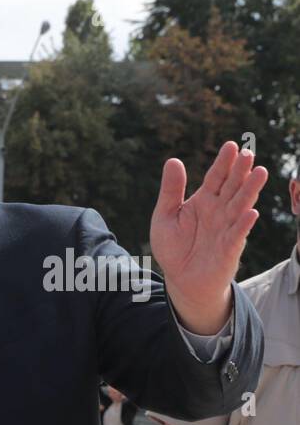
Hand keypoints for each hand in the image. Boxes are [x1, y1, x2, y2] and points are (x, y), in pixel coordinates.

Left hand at [151, 141, 268, 334]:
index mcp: (204, 200)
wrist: (180, 279)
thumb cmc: (174, 247)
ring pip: (241, 205)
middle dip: (240, 171)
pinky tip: (251, 212)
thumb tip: (173, 161)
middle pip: (232, 186)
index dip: (223, 162)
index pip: (216, 177)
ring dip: (250, 190)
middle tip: (248, 153)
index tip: (231, 145)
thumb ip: (171, 191)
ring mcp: (227, 228)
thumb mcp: (165, 216)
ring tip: (260, 172)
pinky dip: (244, 224)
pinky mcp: (229, 248)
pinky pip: (237, 234)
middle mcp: (219, 210)